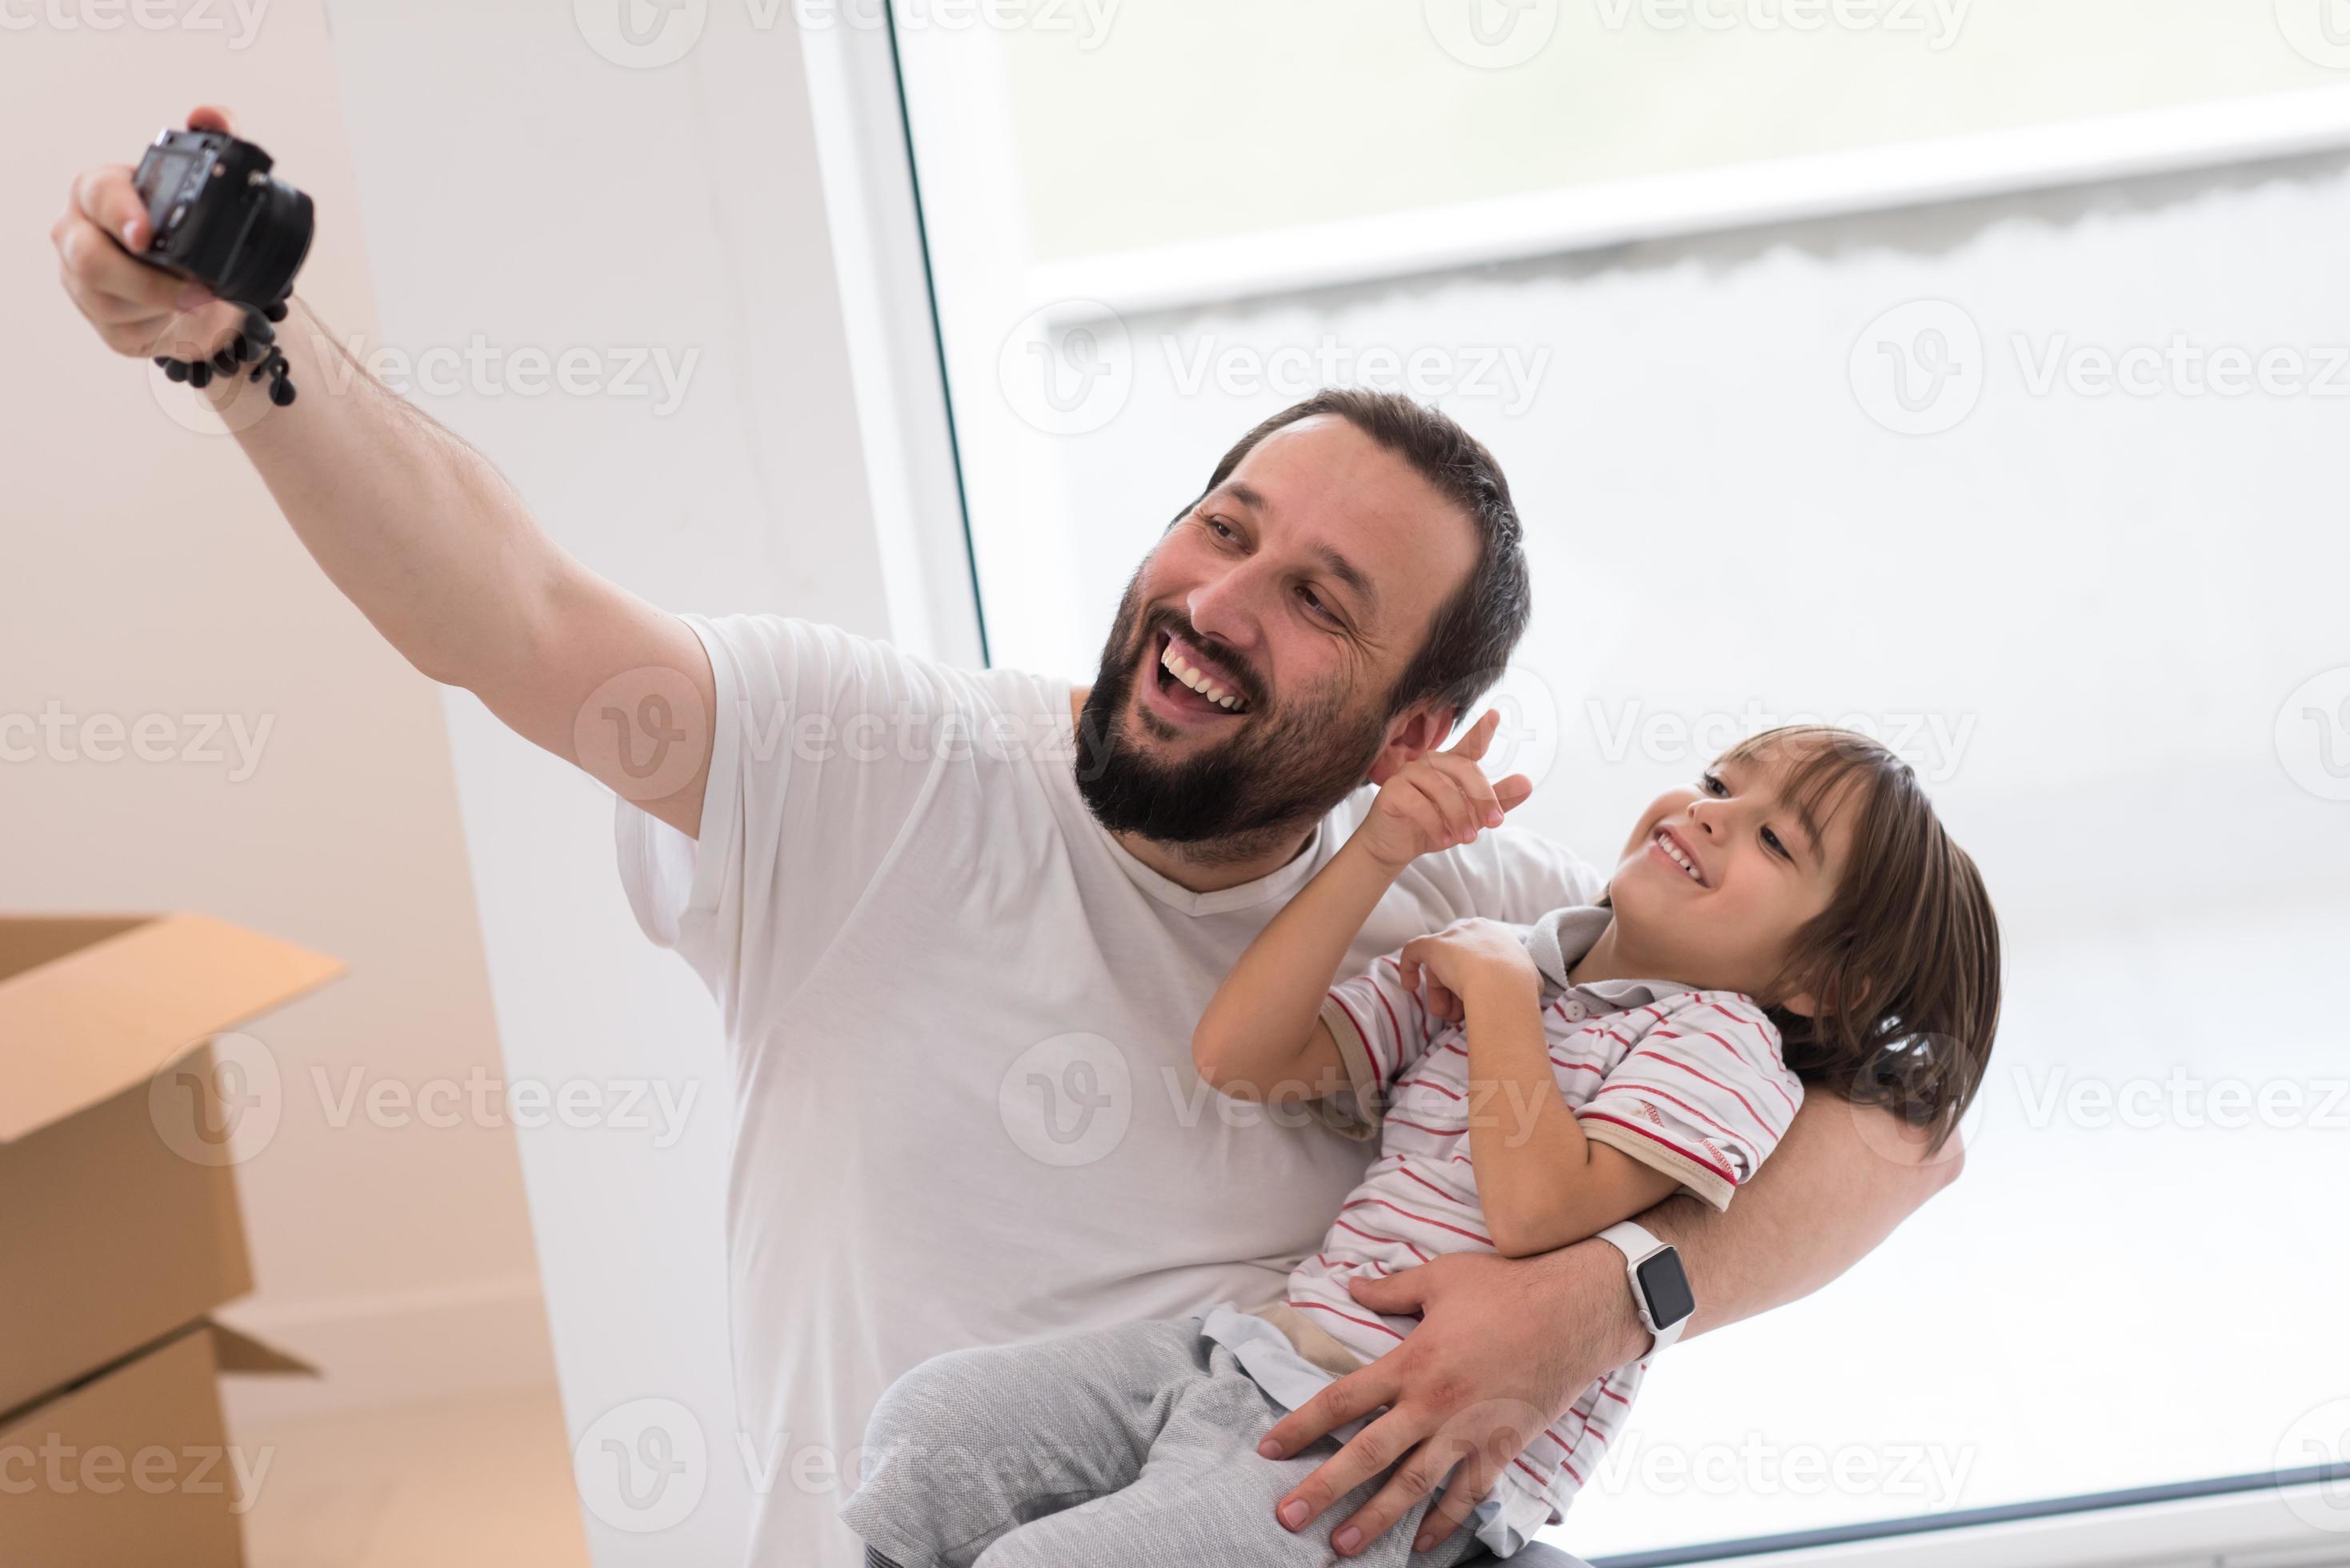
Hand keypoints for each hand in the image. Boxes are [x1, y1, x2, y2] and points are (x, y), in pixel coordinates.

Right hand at [53, 105, 250, 362]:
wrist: (195, 284)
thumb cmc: (187, 229)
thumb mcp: (207, 186)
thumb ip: (215, 140)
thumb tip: (212, 116)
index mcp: (100, 192)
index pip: (99, 195)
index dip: (122, 214)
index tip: (148, 236)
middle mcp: (79, 234)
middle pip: (89, 258)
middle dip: (143, 280)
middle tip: (196, 290)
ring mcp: (82, 281)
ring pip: (106, 300)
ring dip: (160, 307)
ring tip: (199, 301)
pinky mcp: (100, 322)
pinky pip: (122, 331)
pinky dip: (160, 328)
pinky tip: (178, 319)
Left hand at [1258, 1248, 1647, 1556]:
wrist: (1577, 1311)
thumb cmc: (1508, 1287)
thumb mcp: (1441, 1277)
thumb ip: (1390, 1289)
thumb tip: (1350, 1285)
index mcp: (1411, 1362)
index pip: (1342, 1400)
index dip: (1302, 1426)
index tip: (1269, 1450)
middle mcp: (1433, 1405)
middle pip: (1367, 1455)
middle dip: (1323, 1489)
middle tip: (1286, 1518)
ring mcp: (1469, 1431)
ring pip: (1413, 1485)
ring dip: (1375, 1519)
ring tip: (1341, 1547)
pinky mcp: (1502, 1446)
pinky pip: (1468, 1494)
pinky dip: (1445, 1522)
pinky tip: (1423, 1545)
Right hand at [1351, 710, 1532, 874]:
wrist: (1395, 847)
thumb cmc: (1433, 827)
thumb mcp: (1470, 817)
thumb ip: (1496, 801)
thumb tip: (1527, 783)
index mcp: (1450, 766)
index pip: (1469, 745)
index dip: (1482, 731)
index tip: (1495, 715)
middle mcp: (1429, 763)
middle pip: (1463, 769)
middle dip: (1483, 796)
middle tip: (1494, 822)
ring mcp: (1408, 774)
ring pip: (1441, 788)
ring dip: (1459, 815)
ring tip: (1467, 838)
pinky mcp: (1392, 791)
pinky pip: (1418, 803)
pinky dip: (1435, 823)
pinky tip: (1445, 838)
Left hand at [1396, 918, 1538, 1025]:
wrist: (1504, 983)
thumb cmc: (1520, 986)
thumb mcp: (1532, 981)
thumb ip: (1523, 981)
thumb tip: (1525, 992)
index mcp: (1499, 935)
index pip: (1481, 958)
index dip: (1476, 981)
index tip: (1476, 1002)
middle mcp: (1475, 930)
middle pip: (1458, 962)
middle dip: (1456, 991)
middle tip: (1456, 1016)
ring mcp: (1454, 936)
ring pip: (1440, 964)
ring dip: (1441, 993)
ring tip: (1445, 1016)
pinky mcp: (1434, 945)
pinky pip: (1414, 950)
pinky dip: (1409, 967)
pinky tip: (1410, 986)